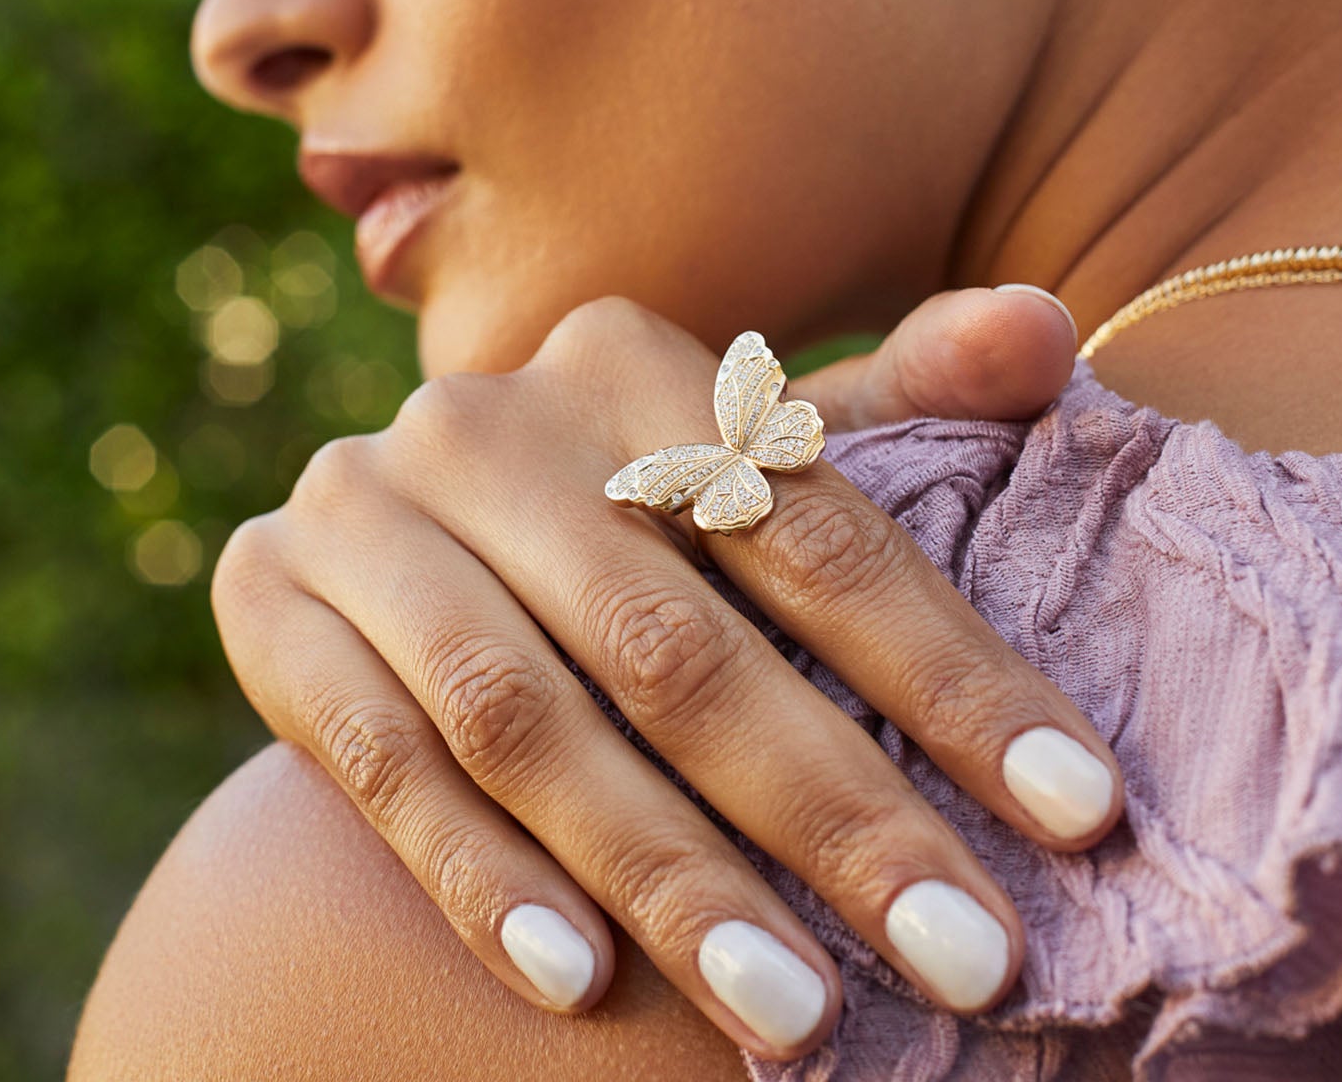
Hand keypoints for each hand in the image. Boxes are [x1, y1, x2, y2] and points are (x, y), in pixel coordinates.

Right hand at [211, 287, 1117, 1062]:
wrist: (420, 536)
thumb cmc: (635, 510)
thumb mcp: (751, 451)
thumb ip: (896, 403)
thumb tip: (1044, 333)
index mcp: (622, 358)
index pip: (808, 522)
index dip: (947, 667)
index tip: (1077, 810)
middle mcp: (481, 419)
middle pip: (670, 636)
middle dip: (827, 806)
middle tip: (967, 955)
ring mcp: (359, 504)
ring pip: (523, 714)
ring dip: (661, 871)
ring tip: (795, 1008)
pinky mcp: (264, 596)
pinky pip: (373, 756)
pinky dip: (478, 874)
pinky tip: (581, 983)